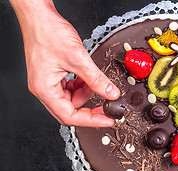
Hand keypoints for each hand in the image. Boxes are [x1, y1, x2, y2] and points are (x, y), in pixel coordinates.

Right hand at [11, 0, 119, 126]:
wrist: (39, 16)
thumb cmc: (48, 32)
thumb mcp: (78, 58)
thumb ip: (96, 79)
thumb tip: (110, 93)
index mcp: (44, 89)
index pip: (69, 116)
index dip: (91, 120)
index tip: (107, 120)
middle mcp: (44, 89)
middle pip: (70, 110)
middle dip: (90, 108)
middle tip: (108, 106)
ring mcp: (48, 83)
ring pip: (72, 99)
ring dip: (87, 93)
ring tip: (95, 81)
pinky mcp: (54, 76)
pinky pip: (71, 88)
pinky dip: (82, 85)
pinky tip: (87, 77)